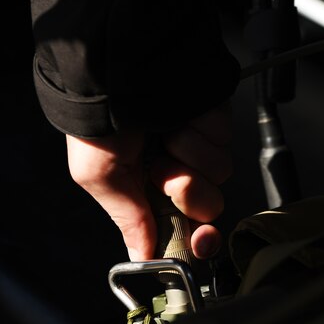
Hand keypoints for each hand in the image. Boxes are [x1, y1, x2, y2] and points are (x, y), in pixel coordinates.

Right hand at [65, 102, 232, 260]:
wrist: (119, 66)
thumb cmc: (99, 121)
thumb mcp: (99, 177)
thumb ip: (128, 219)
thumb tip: (141, 257)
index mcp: (148, 189)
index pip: (185, 227)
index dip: (197, 241)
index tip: (201, 243)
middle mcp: (177, 168)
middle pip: (208, 205)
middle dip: (189, 192)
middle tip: (164, 171)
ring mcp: (199, 143)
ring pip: (219, 173)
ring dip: (189, 156)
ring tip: (164, 135)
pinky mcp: (216, 118)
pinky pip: (224, 140)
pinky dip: (200, 131)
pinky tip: (180, 116)